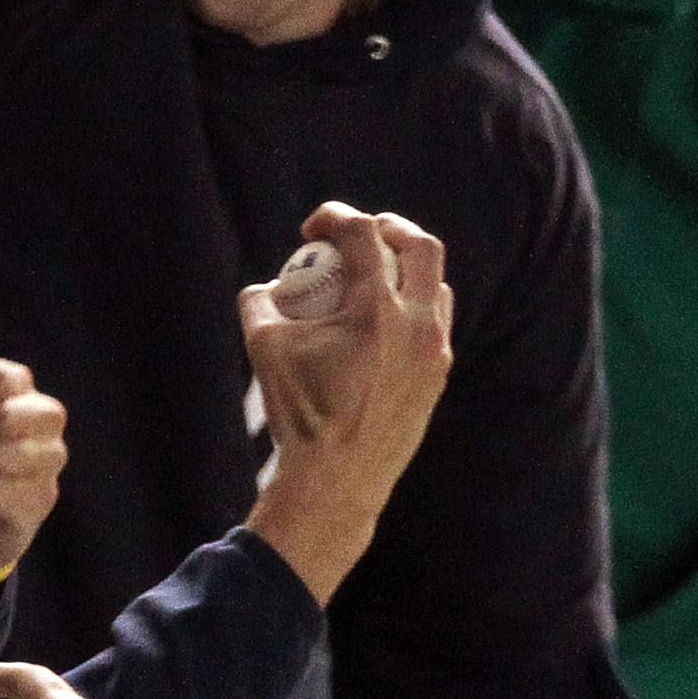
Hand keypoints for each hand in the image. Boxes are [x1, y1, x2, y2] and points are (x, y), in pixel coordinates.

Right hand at [242, 203, 454, 604]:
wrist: (336, 482)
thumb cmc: (297, 413)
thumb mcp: (263, 348)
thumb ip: (260, 300)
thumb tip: (270, 285)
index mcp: (376, 311)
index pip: (364, 235)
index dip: (336, 216)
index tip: (313, 228)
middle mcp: (416, 325)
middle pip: (421, 247)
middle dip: (390, 227)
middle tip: (362, 233)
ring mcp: (434, 352)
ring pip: (437, 286)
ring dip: (406, 269)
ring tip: (374, 275)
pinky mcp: (437, 377)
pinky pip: (435, 324)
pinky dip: (413, 307)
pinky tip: (383, 320)